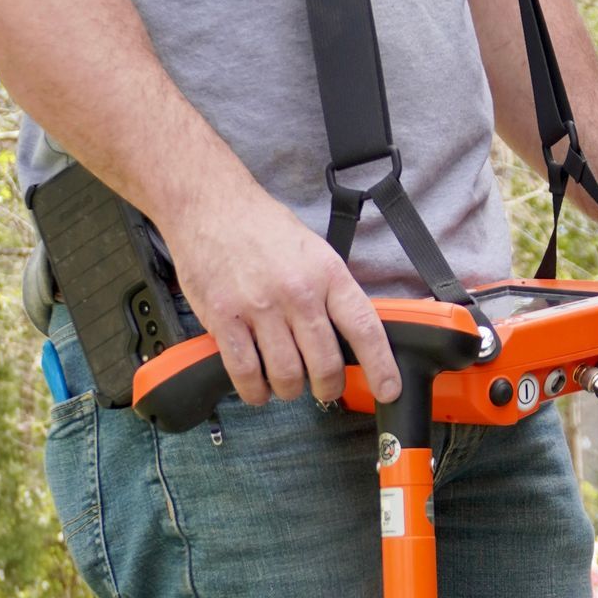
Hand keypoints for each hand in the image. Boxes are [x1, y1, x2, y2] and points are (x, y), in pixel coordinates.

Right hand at [157, 173, 401, 406]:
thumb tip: (350, 336)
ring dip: (289, 390)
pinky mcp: (224, 319)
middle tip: (323, 387)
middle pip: (324, 363)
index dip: (380, 366)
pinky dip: (255, 391)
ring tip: (285, 382)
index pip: (364, 328)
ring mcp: (259, 307)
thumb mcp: (314, 251)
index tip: (387, 390)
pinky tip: (257, 387)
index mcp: (327, 273)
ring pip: (286, 375)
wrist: (210, 206)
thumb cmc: (262, 228)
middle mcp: (298, 292)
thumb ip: (331, 292)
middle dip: (328, 387)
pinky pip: (246, 373)